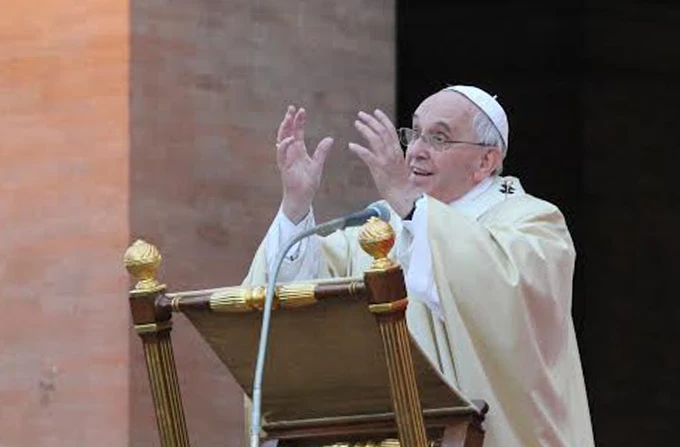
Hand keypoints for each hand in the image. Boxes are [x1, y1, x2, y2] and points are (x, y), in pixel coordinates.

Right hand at [276, 105, 333, 222]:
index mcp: (298, 150)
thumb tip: (330, 138)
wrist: (302, 198)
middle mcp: (290, 153)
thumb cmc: (308, 184)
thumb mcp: (317, 165)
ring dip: (284, 129)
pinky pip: (282, 155)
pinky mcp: (284, 168)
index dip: (298, 121)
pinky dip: (285, 146)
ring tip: (288, 118)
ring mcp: (286, 159)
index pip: (297, 132)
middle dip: (288, 120)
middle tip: (292, 108)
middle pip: (287, 132)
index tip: (301, 110)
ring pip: (281, 140)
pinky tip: (291, 138)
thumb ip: (322, 152)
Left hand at [348, 109, 420, 216]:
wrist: (402, 193)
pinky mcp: (378, 167)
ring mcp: (385, 159)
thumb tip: (383, 143)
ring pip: (375, 139)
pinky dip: (359, 149)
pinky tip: (351, 145)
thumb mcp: (397, 162)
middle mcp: (392, 151)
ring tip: (356, 123)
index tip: (375, 111)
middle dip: (371, 120)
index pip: (390, 130)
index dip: (383, 119)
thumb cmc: (399, 180)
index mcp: (397, 149)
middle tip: (361, 114)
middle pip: (381, 131)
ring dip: (365, 130)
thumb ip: (390, 152)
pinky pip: (367, 155)